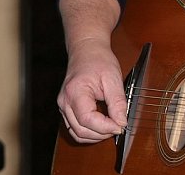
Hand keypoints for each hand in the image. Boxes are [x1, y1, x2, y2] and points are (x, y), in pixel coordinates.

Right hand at [56, 0, 125, 143]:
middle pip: (81, 130)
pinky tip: (102, 126)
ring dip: (95, 136)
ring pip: (77, 133)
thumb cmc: (98, 60)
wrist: (86, 50)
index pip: (87, 120)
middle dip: (102, 133)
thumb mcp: (113, 78)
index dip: (105, 127)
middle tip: (119, 127)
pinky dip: (89, 132)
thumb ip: (118, 102)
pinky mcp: (66, 109)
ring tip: (111, 127)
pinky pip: (75, 128)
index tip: (120, 126)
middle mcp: (64, 102)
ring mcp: (63, 106)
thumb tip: (122, 122)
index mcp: (75, 92)